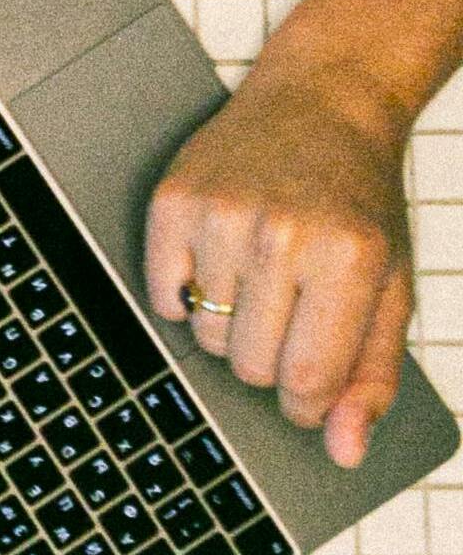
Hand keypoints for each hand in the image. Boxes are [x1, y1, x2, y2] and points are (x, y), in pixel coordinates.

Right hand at [145, 61, 415, 465]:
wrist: (322, 103)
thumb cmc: (358, 202)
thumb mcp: (391, 287)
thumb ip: (372, 375)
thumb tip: (344, 450)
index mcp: (351, 260)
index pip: (308, 378)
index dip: (306, 400)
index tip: (309, 384)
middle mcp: (284, 235)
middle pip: (249, 364)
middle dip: (269, 356)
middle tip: (290, 310)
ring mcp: (222, 216)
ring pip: (206, 336)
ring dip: (230, 322)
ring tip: (259, 274)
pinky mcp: (174, 202)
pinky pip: (163, 297)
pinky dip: (187, 296)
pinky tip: (220, 260)